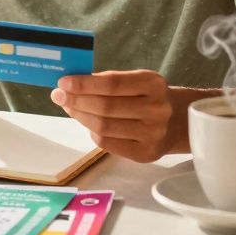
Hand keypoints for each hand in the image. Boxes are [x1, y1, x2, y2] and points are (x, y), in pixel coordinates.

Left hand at [50, 70, 173, 162]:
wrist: (176, 122)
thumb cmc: (145, 97)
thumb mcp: (134, 81)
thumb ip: (106, 81)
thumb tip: (69, 85)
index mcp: (153, 84)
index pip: (112, 83)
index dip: (84, 83)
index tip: (63, 82)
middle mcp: (156, 109)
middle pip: (105, 107)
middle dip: (77, 100)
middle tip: (59, 95)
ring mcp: (153, 133)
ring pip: (103, 126)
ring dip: (80, 116)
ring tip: (69, 107)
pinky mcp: (145, 153)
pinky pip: (107, 143)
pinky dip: (91, 131)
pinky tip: (87, 122)